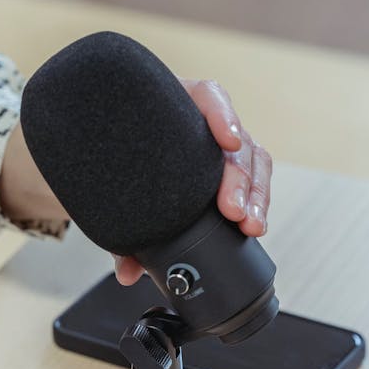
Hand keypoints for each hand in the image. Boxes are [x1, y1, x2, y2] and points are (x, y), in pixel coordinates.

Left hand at [114, 79, 271, 284]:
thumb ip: (119, 230)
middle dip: (240, 177)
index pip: (207, 96)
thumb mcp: (112, 187)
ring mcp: (220, 143)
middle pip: (234, 140)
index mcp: (174, 106)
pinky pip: (253, 179)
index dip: (221, 115)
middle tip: (234, 211)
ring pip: (253, 160)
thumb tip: (128, 272)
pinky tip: (254, 225)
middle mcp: (203, 121)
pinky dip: (257, 202)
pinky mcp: (229, 166)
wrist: (111, 151)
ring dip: (257, 194)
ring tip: (251, 225)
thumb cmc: (116, 159)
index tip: (228, 141)